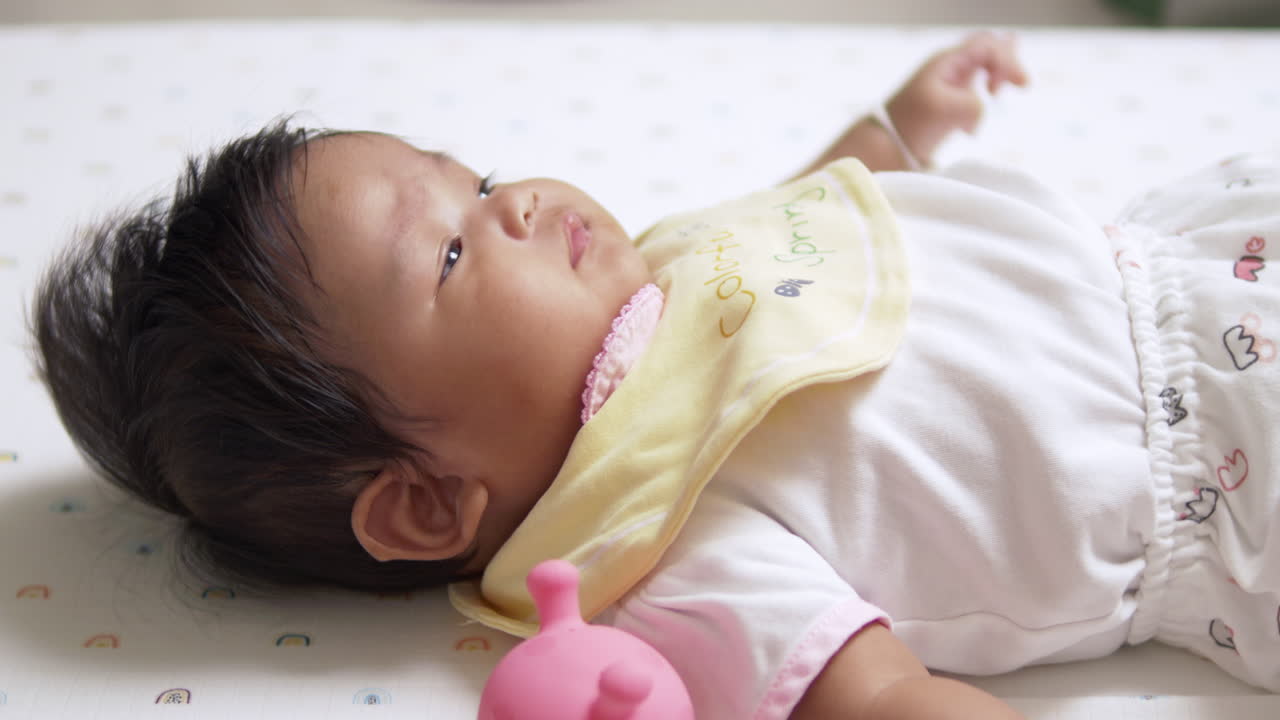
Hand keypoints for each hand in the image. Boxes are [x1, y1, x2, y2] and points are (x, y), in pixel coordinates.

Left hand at [887, 31, 1028, 165]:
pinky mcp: (954, 98)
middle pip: (990, 47)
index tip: (1021, 86)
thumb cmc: (910, 124)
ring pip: (986, 63)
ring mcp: (953, 80)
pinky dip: (989, 94)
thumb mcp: (942, 112)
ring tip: (996, 93)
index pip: (987, 46)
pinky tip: (982, 111)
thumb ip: (972, 105)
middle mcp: (951, 65)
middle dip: (1008, 63)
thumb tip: (987, 107)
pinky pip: (980, 83)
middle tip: (1016, 87)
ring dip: (999, 75)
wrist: (889, 143)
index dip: (1009, 61)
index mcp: (946, 61)